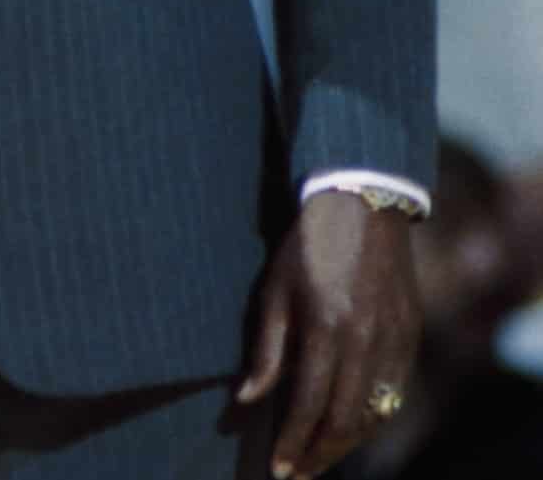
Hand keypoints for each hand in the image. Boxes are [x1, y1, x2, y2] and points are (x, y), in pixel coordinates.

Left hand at [237, 191, 421, 477]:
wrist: (363, 207)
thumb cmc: (306, 246)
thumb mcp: (274, 290)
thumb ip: (265, 348)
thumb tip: (247, 399)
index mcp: (328, 327)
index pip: (311, 403)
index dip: (294, 440)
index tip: (278, 467)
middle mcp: (367, 340)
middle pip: (346, 418)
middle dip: (319, 453)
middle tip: (296, 473)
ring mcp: (396, 340)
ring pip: (375, 412)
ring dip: (347, 443)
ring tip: (317, 458)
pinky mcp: (412, 336)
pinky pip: (395, 393)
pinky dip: (373, 419)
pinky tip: (350, 428)